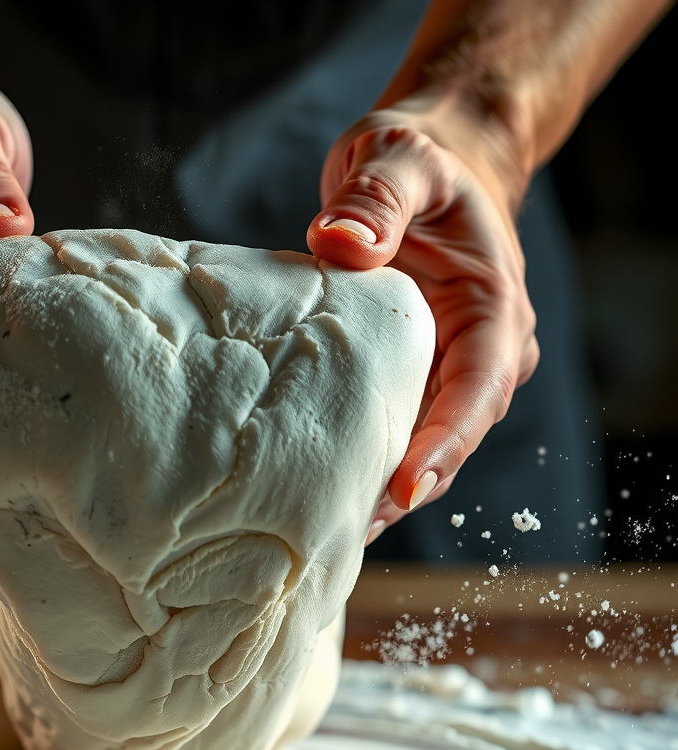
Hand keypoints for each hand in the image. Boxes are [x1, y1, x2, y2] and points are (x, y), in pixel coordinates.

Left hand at [306, 110, 538, 543]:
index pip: (475, 392)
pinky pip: (390, 428)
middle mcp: (478, 355)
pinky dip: (361, 460)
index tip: (403, 488)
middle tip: (344, 530)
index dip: (443, 446)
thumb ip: (376, 199)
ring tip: (323, 528)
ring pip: (419, 445)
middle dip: (402, 488)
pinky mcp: (409, 377)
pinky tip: (315, 487)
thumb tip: (340, 244)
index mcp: (492, 313)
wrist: (428, 171)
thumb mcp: (401, 161)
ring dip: (379, 487)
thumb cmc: (421, 166)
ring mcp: (444, 372)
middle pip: (448, 439)